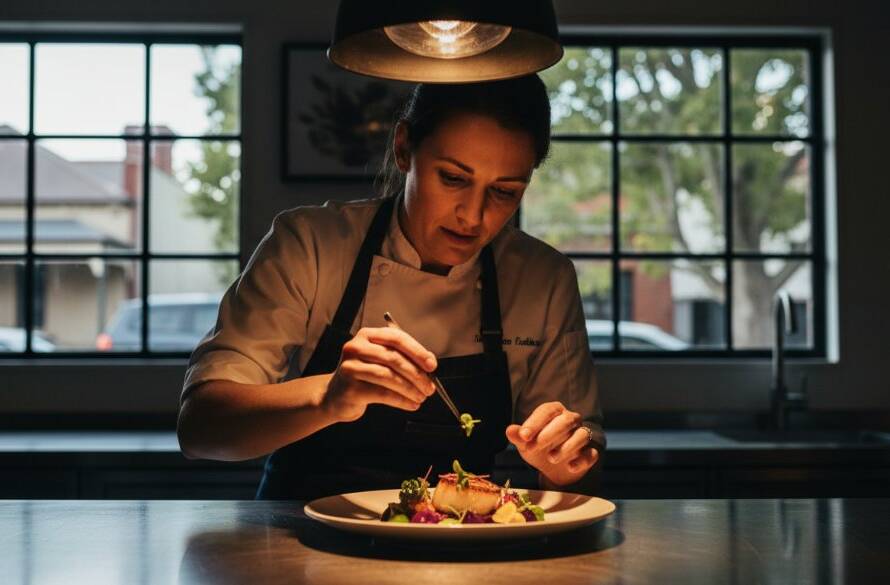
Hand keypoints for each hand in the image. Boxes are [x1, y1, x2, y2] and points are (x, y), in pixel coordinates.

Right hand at [322, 327, 437, 422]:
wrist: (334, 397)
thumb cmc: (363, 377)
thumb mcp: (380, 361)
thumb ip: (402, 357)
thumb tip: (429, 362)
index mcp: (367, 335)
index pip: (396, 337)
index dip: (417, 351)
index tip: (432, 365)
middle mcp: (356, 347)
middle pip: (394, 358)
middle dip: (417, 374)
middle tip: (430, 387)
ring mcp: (351, 367)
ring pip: (389, 376)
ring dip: (410, 389)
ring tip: (422, 397)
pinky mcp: (350, 388)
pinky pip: (382, 393)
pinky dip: (401, 400)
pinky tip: (411, 404)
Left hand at [505, 401, 598, 486]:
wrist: (552, 469)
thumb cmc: (538, 448)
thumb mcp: (526, 443)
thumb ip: (519, 437)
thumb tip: (510, 430)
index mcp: (554, 412)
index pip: (547, 411)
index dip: (535, 422)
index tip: (523, 436)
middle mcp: (571, 420)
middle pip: (566, 420)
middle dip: (549, 433)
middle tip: (533, 447)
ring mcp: (582, 436)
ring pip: (582, 434)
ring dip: (567, 446)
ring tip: (551, 458)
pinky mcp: (590, 453)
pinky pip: (591, 454)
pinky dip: (582, 460)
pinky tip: (570, 466)